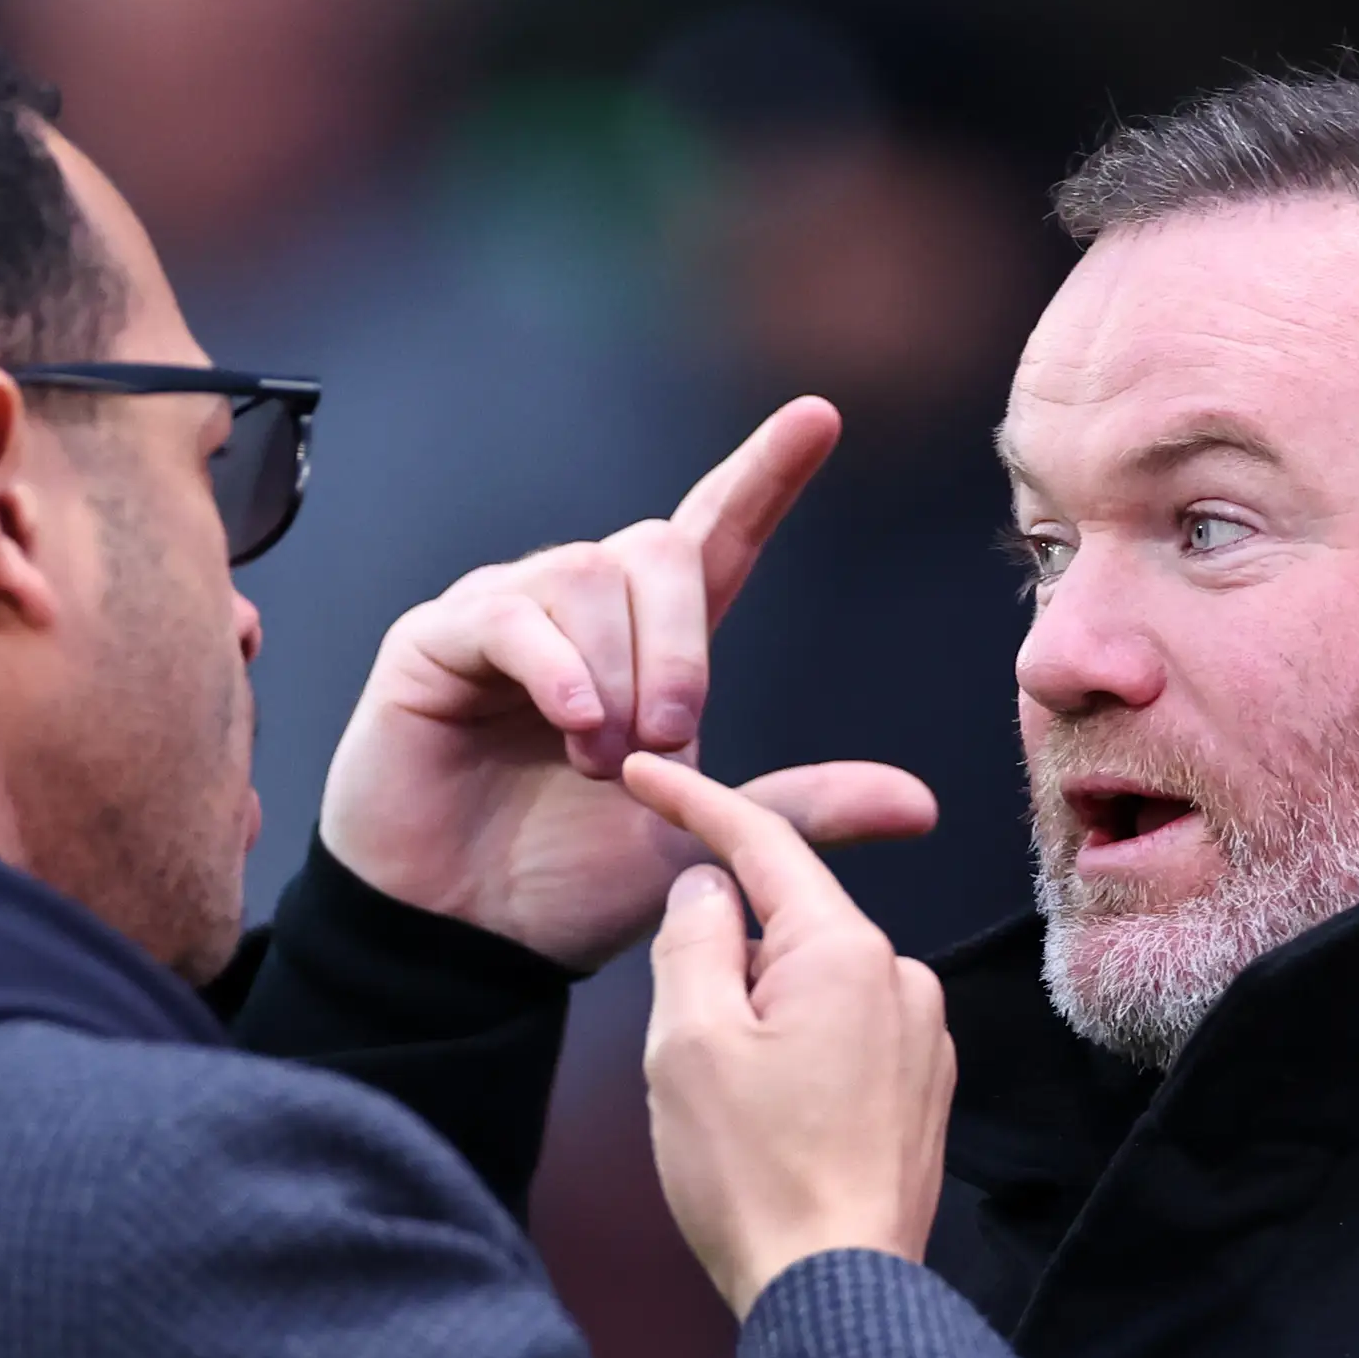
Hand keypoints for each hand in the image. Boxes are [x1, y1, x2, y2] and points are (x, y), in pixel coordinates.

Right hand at [318, 397, 938, 970]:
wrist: (464, 938)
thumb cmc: (567, 888)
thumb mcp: (701, 842)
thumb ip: (801, 809)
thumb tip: (923, 805)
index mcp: (649, 644)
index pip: (715, 535)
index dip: (763, 477)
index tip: (817, 419)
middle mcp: (580, 611)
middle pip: (657, 550)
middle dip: (683, 645)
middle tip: (671, 740)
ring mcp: (506, 616)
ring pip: (588, 575)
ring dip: (614, 674)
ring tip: (597, 761)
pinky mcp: (435, 640)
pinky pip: (511, 613)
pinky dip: (556, 666)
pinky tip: (570, 720)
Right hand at [627, 753, 953, 1316]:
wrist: (837, 1293)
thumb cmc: (756, 1179)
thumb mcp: (688, 1044)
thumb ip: (691, 940)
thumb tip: (706, 887)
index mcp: (847, 952)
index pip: (764, 843)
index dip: (696, 802)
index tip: (645, 777)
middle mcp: (902, 979)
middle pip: (787, 925)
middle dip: (723, 962)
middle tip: (682, 1053)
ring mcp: (922, 1039)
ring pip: (811, 986)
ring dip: (757, 1019)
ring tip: (728, 1112)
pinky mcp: (922, 1092)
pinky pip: (843, 1038)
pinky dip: (794, 1059)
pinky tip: (769, 1128)